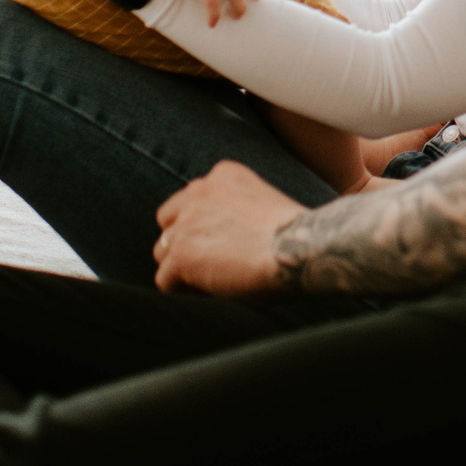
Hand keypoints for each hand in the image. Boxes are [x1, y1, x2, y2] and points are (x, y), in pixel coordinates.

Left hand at [152, 161, 307, 294]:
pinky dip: (186, 291)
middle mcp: (199, 190)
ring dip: (184, 268)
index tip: (227, 244)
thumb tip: (219, 237)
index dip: (204, 227)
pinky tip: (216, 291)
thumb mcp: (263, 202)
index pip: (191, 201)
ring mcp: (186, 222)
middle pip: (169, 223)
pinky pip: (165, 280)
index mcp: (223, 174)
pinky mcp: (181, 254)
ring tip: (217, 280)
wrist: (302, 247)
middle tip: (214, 264)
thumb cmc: (296, 235)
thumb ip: (233, 208)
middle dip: (185, 243)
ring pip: (163, 251)